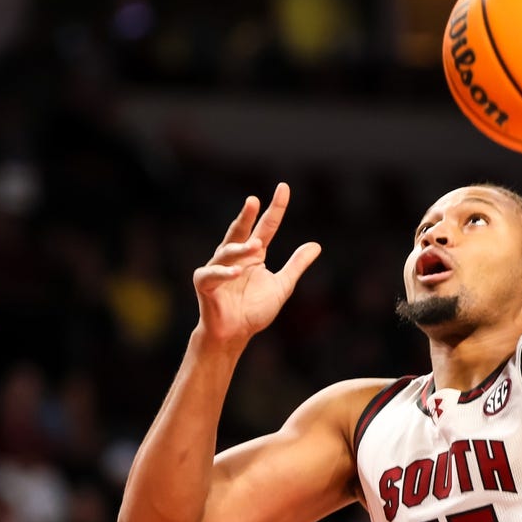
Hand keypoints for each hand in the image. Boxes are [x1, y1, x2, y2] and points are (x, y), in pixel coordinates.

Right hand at [192, 182, 320, 346]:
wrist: (235, 333)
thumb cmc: (254, 310)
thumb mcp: (283, 285)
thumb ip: (297, 265)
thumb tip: (316, 245)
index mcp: (253, 254)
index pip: (266, 226)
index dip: (275, 209)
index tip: (284, 188)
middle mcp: (234, 256)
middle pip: (241, 231)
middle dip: (247, 215)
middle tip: (254, 200)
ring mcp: (218, 268)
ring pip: (228, 251)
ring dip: (242, 248)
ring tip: (257, 246)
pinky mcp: (205, 284)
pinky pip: (212, 274)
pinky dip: (223, 272)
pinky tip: (236, 272)